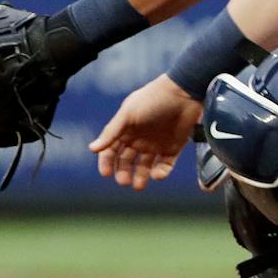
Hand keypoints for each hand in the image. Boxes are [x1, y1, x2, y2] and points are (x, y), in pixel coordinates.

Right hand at [90, 74, 201, 190]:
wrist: (184, 92)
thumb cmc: (153, 99)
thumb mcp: (128, 114)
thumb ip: (112, 132)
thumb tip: (92, 149)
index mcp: (125, 130)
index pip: (111, 150)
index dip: (107, 162)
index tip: (106, 174)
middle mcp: (138, 139)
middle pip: (126, 162)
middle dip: (123, 173)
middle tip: (124, 181)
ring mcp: (156, 144)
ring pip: (145, 167)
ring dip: (141, 176)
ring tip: (138, 185)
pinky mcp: (173, 148)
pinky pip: (165, 165)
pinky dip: (161, 172)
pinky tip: (157, 175)